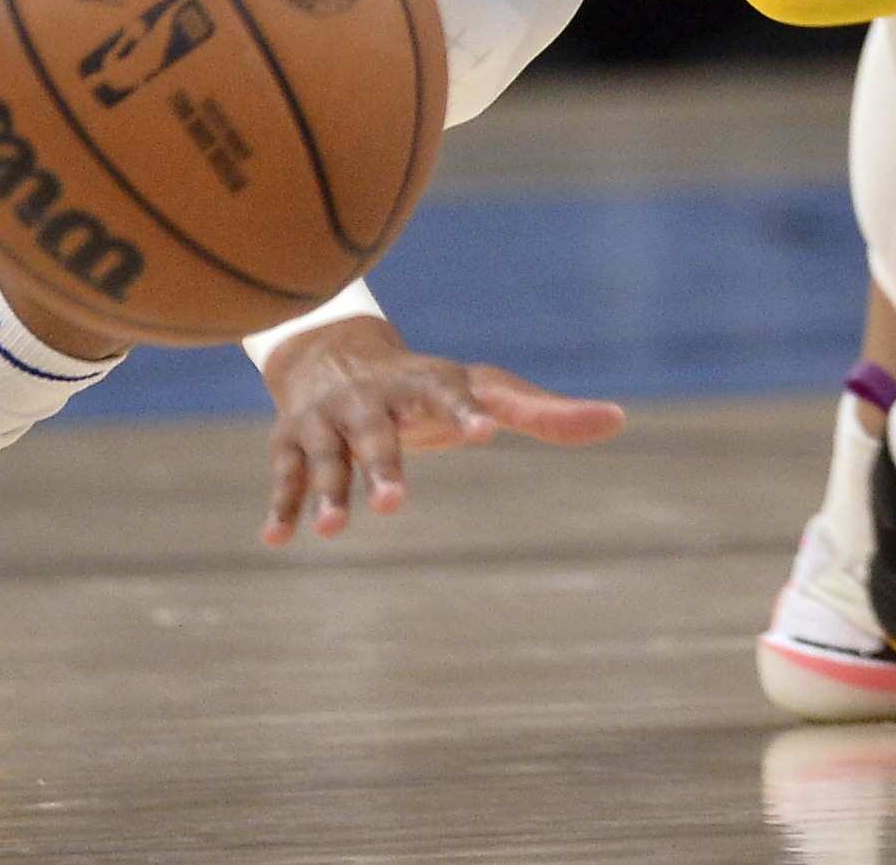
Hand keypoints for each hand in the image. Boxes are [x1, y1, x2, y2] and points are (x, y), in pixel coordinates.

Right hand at [255, 313, 624, 544]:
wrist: (336, 354)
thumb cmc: (428, 387)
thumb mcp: (483, 391)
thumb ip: (543, 412)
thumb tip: (619, 420)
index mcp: (425, 384)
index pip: (448, 396)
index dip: (465, 412)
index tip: (485, 430)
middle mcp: (373, 401)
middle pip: (379, 435)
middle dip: (385, 467)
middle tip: (397, 505)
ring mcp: (329, 422)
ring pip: (329, 458)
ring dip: (330, 492)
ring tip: (335, 530)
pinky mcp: (293, 445)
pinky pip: (287, 478)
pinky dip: (282, 506)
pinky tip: (276, 540)